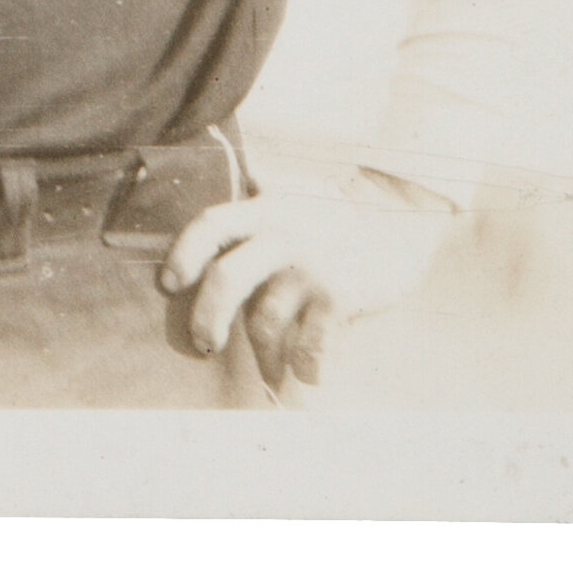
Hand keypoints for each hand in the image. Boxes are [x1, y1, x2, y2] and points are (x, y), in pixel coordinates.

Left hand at [160, 168, 458, 388]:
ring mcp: (312, 268)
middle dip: (208, 318)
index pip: (211, 224)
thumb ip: (255, 205)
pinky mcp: (340, 297)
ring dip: (264, 358)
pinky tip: (309, 376)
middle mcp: (282, 236)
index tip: (170, 283)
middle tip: (205, 344)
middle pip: (227, 279)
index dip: (184, 252)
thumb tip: (223, 206)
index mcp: (264, 210)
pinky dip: (306, 368)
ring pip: (267, 323)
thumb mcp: (291, 196)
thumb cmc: (336, 215)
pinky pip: (311, 347)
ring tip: (270, 373)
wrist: (402, 218)